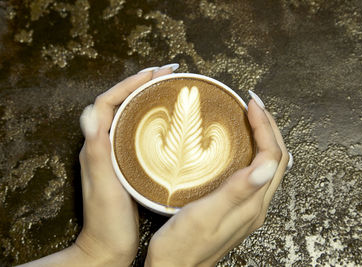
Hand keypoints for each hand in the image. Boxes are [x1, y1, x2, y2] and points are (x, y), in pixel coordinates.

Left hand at [17, 64, 178, 266]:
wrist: (108, 247)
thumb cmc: (106, 221)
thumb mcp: (104, 186)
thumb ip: (97, 151)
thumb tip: (90, 113)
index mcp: (95, 145)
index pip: (108, 101)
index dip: (129, 83)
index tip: (153, 73)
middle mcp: (103, 145)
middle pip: (121, 104)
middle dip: (142, 84)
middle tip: (167, 74)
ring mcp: (116, 154)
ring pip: (131, 116)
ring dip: (148, 98)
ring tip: (169, 88)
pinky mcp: (128, 164)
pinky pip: (139, 132)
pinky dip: (153, 119)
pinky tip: (169, 122)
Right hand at [145, 94, 288, 266]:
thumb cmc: (183, 247)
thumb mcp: (207, 215)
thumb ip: (238, 191)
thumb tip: (269, 163)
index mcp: (252, 204)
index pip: (272, 156)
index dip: (265, 126)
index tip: (251, 104)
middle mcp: (254, 205)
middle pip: (275, 158)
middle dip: (268, 127)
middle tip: (253, 105)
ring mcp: (246, 208)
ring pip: (266, 165)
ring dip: (262, 138)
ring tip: (248, 119)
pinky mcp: (235, 209)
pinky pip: (253, 174)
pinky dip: (250, 153)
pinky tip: (235, 148)